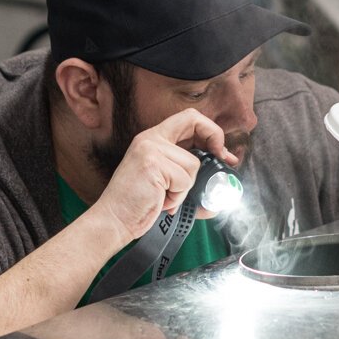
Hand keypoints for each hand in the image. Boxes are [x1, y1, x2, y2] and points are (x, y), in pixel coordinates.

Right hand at [87, 108, 235, 242]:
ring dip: (185, 188)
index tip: (220, 150)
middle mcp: (150, 139)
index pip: (188, 118)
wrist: (115, 220)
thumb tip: (222, 181)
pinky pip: (184, 180)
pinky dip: (178, 196)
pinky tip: (162, 200)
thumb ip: (187, 172)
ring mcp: (150, 149)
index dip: (210, 130)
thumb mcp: (165, 181)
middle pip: (194, 121)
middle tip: (223, 158)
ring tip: (166, 197)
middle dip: (215, 139)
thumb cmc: (139, 204)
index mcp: (153, 139)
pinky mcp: (152, 164)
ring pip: (193, 163)